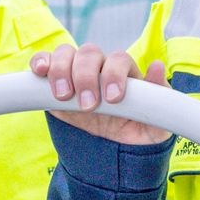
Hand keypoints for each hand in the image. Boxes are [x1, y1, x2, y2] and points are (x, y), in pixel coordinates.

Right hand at [29, 44, 172, 145]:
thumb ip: (160, 98)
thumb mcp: (154, 125)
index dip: (114, 74)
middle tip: (88, 105)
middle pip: (89, 53)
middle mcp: (98, 66)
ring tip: (63, 96)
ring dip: (61, 70)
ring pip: (65, 53)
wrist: (110, 147)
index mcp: (123, 72)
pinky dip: (40, 62)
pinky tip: (39, 72)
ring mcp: (74, 70)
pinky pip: (44, 60)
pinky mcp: (52, 80)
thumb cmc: (135, 130)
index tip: (113, 99)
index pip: (118, 59)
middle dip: (86, 77)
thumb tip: (158, 67)